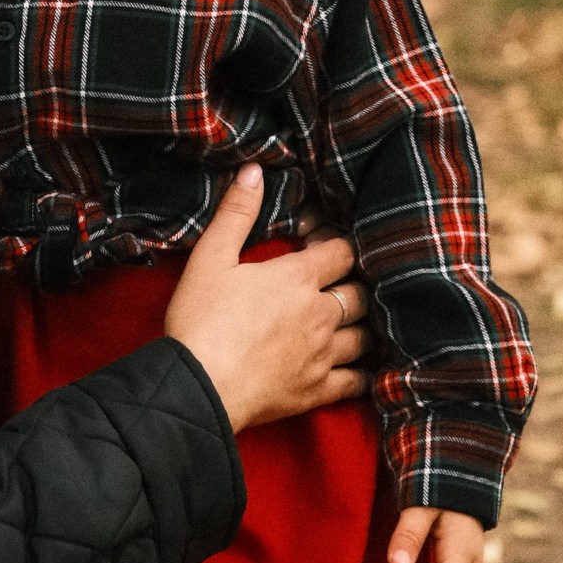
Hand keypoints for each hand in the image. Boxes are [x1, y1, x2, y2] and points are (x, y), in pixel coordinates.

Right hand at [163, 166, 367, 433]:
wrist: (198, 386)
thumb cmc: (201, 320)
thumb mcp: (210, 257)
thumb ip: (237, 212)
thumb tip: (255, 171)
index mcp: (298, 278)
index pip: (343, 252)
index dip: (338, 245)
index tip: (324, 246)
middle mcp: (320, 314)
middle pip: (360, 293)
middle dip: (354, 284)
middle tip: (340, 283)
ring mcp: (323, 355)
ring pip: (365, 336)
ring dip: (362, 326)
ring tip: (352, 321)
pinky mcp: (317, 391)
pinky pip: (356, 382)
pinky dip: (363, 373)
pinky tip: (360, 368)